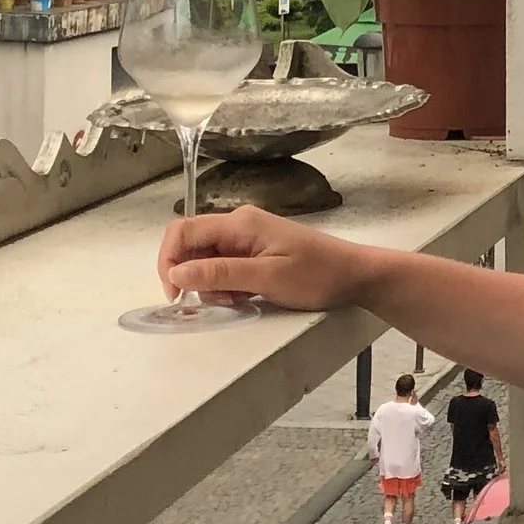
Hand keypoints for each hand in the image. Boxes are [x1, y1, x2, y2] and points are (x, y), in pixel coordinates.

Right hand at [157, 205, 371, 311]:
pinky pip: (226, 268)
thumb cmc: (316, 274)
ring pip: (207, 261)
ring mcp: (248, 239)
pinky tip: (248, 297)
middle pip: (193, 248)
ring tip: (242, 300)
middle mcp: (239, 225)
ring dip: (214, 286)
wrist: (354, 275)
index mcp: (239, 223)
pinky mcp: (256, 252)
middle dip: (196, 278)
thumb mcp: (267, 277)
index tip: (175, 294)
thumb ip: (221, 273)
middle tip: (223, 301)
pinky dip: (228, 286)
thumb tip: (176, 271)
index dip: (169, 260)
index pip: (183, 231)